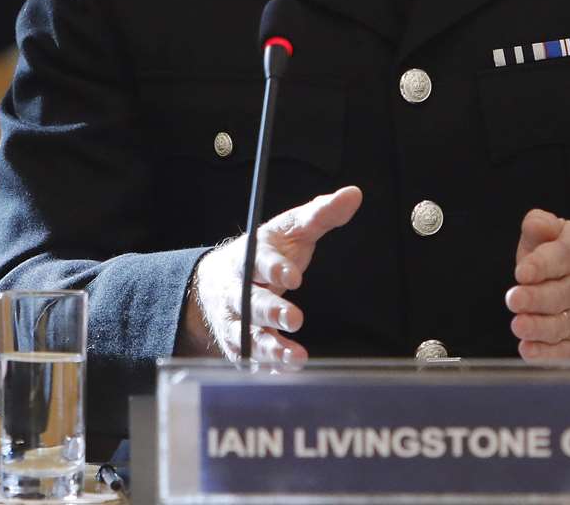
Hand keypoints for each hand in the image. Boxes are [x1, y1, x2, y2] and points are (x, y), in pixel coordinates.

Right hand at [180, 186, 362, 365]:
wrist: (216, 281)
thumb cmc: (264, 253)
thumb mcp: (289, 228)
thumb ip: (320, 214)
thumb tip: (354, 195)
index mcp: (249, 257)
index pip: (258, 261)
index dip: (274, 268)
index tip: (294, 277)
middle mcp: (237, 290)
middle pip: (250, 302)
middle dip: (271, 311)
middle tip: (295, 318)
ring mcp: (234, 321)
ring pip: (246, 336)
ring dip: (269, 349)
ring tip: (295, 358)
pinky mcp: (238, 346)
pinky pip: (248, 361)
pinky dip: (265, 370)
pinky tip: (285, 375)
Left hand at [505, 208, 569, 359]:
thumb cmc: (564, 262)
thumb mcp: (555, 236)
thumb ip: (540, 225)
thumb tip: (536, 224)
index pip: (560, 258)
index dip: (541, 265)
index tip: (523, 272)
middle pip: (560, 295)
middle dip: (535, 299)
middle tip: (514, 298)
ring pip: (560, 326)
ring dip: (538, 327)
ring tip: (519, 325)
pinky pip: (564, 354)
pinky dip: (546, 355)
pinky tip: (528, 349)